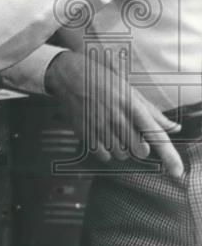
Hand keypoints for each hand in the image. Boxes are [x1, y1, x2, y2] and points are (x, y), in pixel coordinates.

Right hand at [45, 51, 182, 177]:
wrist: (70, 74)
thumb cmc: (103, 79)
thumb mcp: (130, 91)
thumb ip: (153, 112)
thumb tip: (174, 127)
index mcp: (131, 105)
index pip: (155, 135)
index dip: (169, 155)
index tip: (177, 171)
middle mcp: (116, 117)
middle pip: (139, 150)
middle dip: (139, 147)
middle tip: (132, 135)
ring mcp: (99, 125)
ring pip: (121, 154)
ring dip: (122, 149)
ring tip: (114, 133)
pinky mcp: (84, 131)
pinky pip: (103, 155)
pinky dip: (106, 152)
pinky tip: (104, 138)